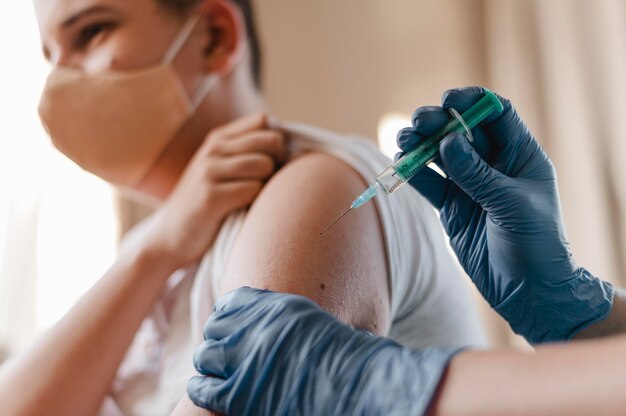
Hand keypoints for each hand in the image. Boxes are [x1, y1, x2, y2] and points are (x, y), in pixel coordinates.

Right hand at [144, 113, 285, 266]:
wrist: (169, 237)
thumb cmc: (205, 204)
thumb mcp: (219, 169)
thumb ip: (245, 152)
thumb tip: (286, 144)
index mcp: (217, 139)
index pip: (262, 122)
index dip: (277, 143)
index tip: (273, 163)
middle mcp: (212, 150)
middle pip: (270, 141)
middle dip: (279, 162)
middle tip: (267, 184)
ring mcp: (209, 172)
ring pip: (264, 165)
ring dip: (267, 184)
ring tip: (252, 199)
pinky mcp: (211, 197)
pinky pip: (253, 190)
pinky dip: (256, 203)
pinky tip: (242, 211)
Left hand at [187, 287, 459, 415]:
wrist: (355, 388)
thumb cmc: (341, 357)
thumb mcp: (310, 320)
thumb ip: (281, 316)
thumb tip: (262, 321)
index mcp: (273, 306)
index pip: (230, 303)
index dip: (227, 318)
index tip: (230, 330)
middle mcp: (254, 328)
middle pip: (214, 328)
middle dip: (217, 341)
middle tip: (225, 355)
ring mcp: (244, 360)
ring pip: (205, 356)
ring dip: (209, 365)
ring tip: (217, 373)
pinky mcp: (238, 394)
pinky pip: (203, 387)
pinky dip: (203, 388)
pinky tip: (210, 390)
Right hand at [398, 87, 612, 342]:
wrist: (528, 291)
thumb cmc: (536, 244)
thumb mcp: (512, 205)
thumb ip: (478, 174)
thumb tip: (446, 142)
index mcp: (520, 156)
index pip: (495, 114)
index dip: (472, 101)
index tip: (448, 100)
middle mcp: (493, 165)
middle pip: (461, 131)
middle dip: (438, 122)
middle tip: (418, 123)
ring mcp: (469, 186)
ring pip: (440, 155)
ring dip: (420, 145)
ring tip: (403, 141)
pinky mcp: (452, 207)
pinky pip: (429, 183)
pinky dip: (413, 173)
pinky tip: (400, 164)